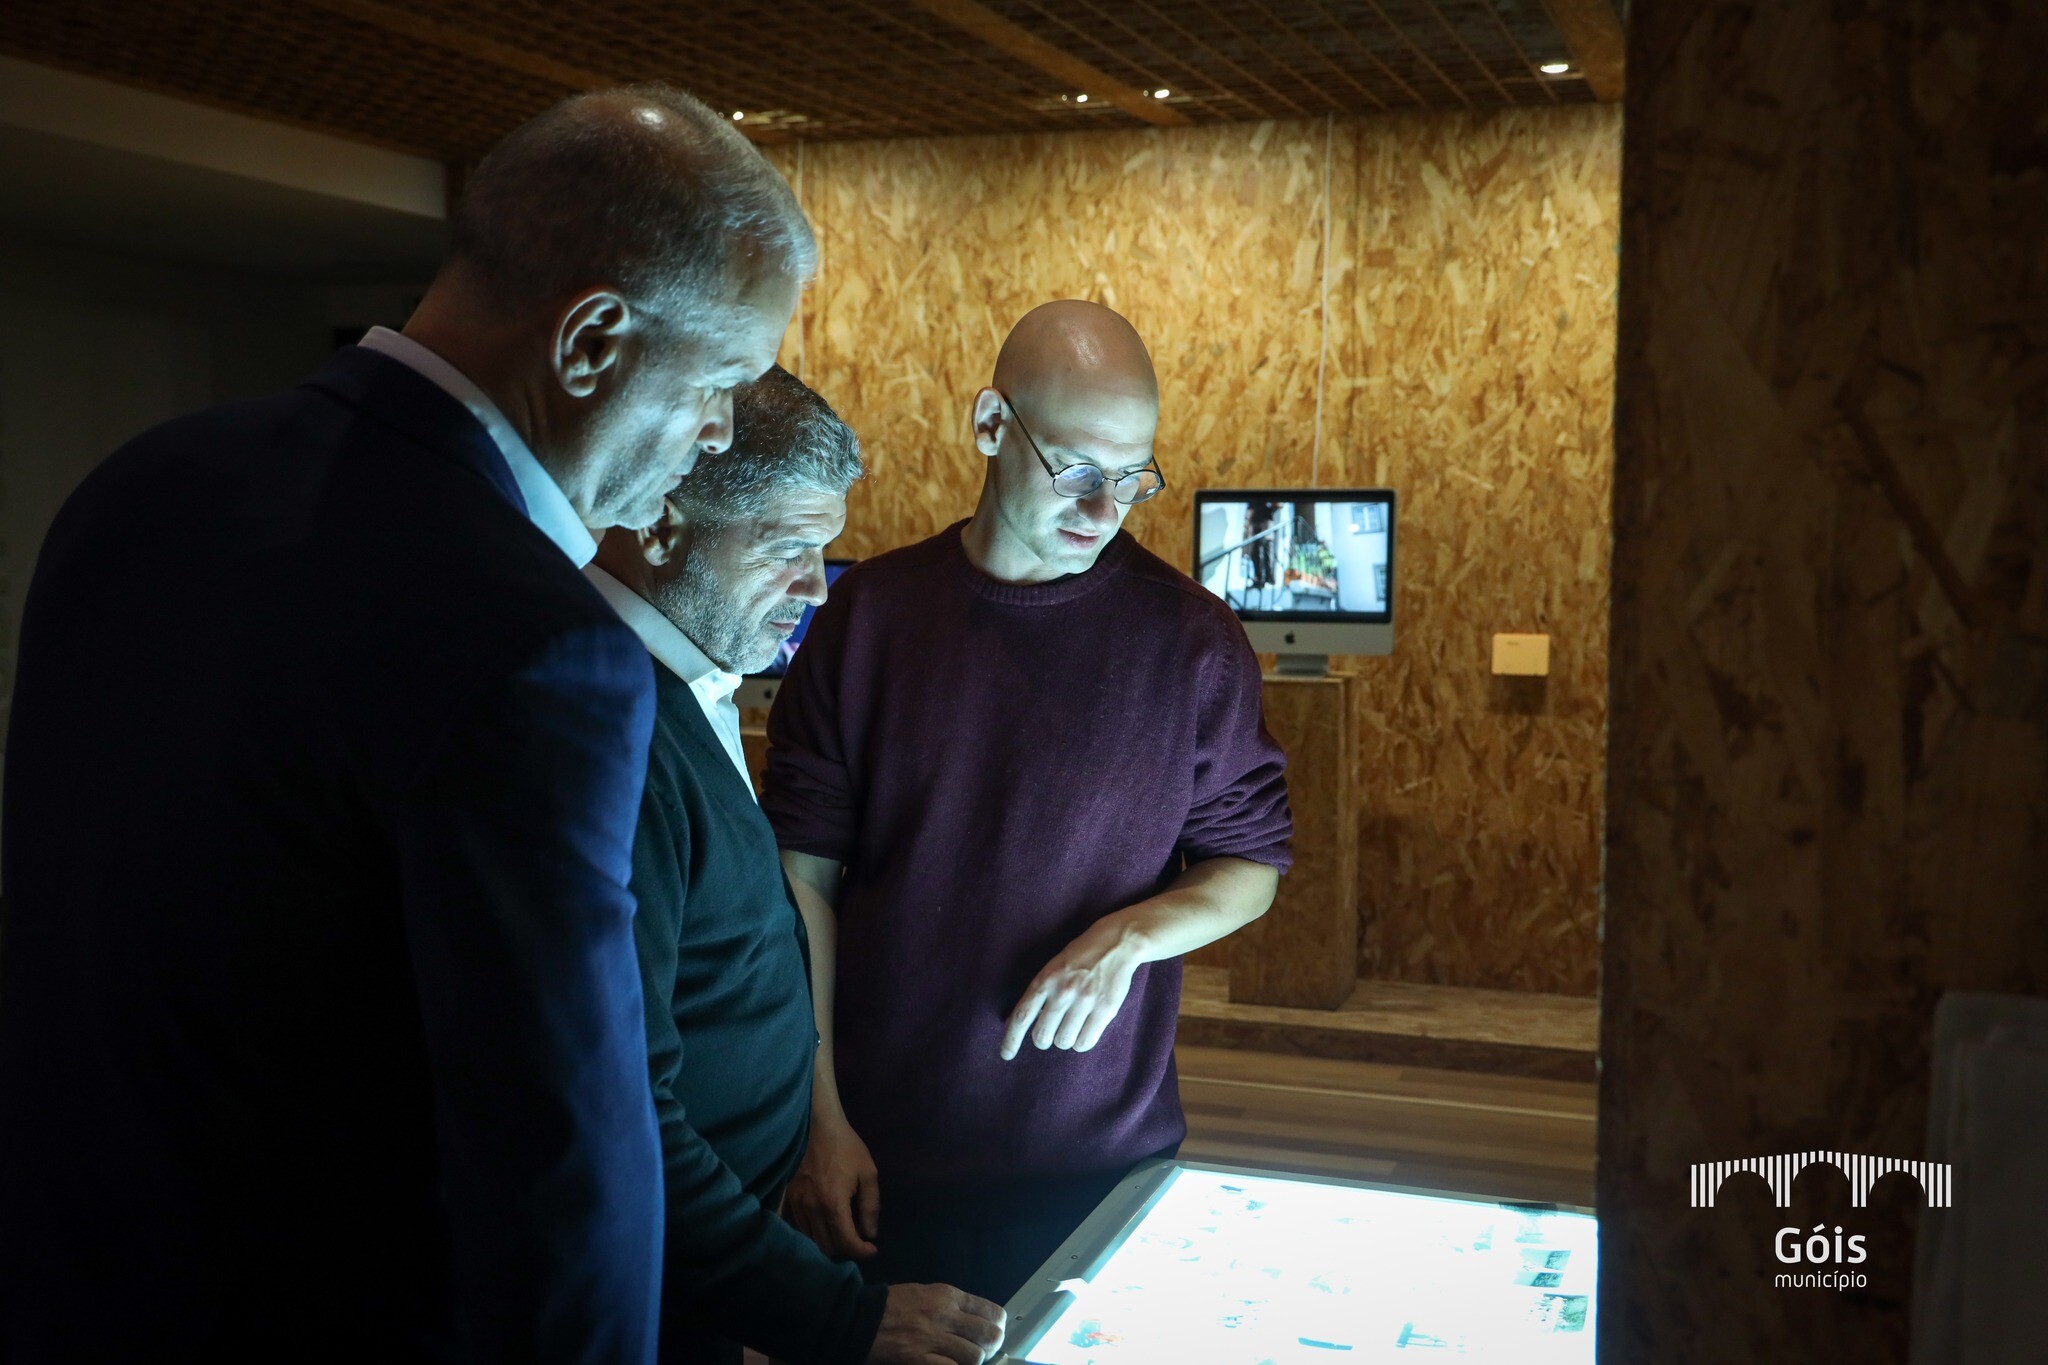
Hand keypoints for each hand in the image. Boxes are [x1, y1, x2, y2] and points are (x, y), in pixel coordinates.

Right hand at [786, 1109, 880, 1258]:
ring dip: (829, 1243)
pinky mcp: (789, 1198)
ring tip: (844, 1234)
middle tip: (858, 1241)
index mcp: (832, 1203)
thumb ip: (870, 1207)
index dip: (861, 1251)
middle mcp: (811, 1209)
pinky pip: (801, 1227)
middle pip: (826, 1247)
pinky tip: (826, 1227)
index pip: (846, 1242)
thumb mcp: (869, 1174)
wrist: (818, 1127)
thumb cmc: (847, 1148)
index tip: (871, 1249)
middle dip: (846, 1250)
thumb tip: (870, 1234)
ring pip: (811, 1240)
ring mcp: (797, 1204)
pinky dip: (815, 1234)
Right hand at [868, 1284, 1005, 1364]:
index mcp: (947, 1295)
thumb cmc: (892, 1304)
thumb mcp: (926, 1292)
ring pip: (974, 1357)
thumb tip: (977, 1319)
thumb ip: (952, 1304)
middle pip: (989, 1335)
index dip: (998, 1326)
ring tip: (965, 1361)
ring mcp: (932, 1339)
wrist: (860, 1317)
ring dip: (973, 1362)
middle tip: (984, 1351)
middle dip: (992, 1346)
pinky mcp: (919, 1359)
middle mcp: (944, 1315)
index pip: (991, 1311)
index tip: (994, 1333)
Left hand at [1000, 914, 1143, 1059]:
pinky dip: (1081, 1042)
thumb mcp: (1053, 968)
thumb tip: (1017, 1021)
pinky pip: (1085, 1042)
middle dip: (1042, 1039)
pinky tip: (1083, 1032)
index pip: (1022, 1016)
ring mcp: (1085, 1001)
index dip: (1011, 1039)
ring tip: (1070, 1028)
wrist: (1116, 943)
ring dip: (1064, 1040)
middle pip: (1042, 1035)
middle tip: (1049, 1033)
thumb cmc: (1080, 956)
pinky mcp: (1105, 1009)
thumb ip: (1038, 992)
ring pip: (1063, 1042)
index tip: (1006, 1054)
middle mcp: (1063, 992)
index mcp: (1046, 980)